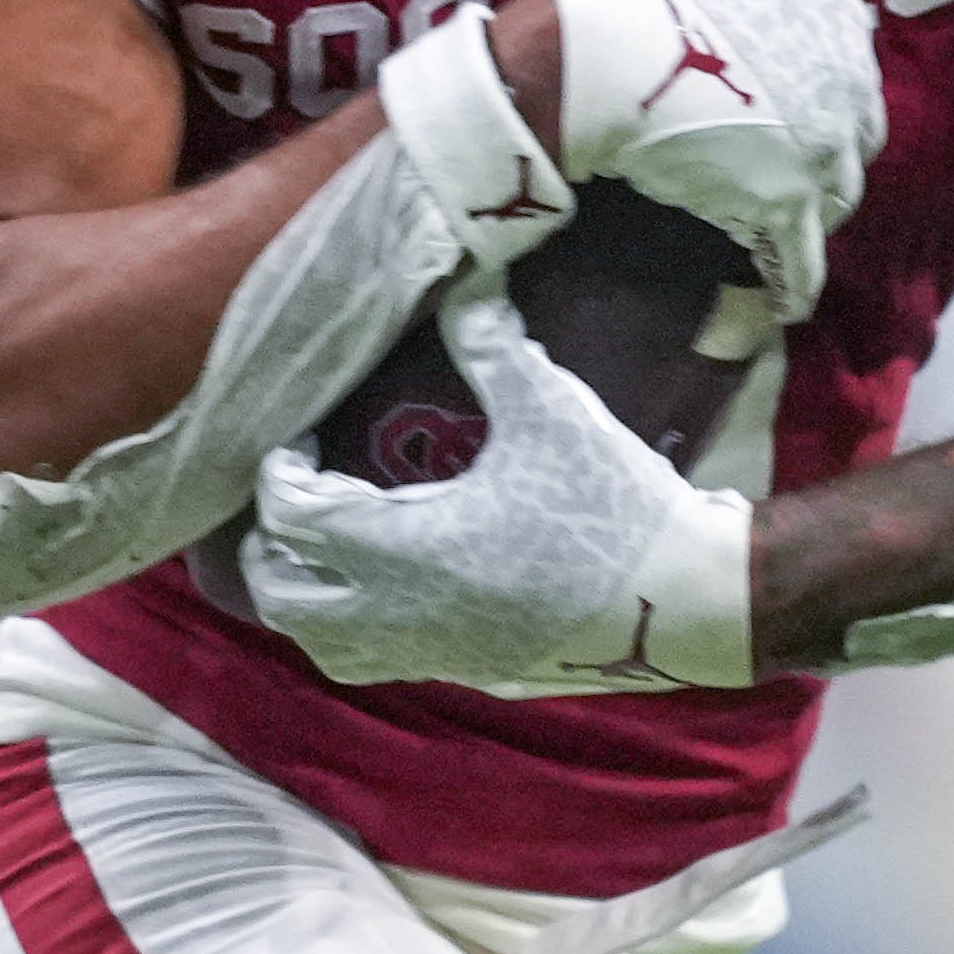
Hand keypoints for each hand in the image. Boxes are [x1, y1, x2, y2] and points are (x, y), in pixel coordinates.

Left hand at [242, 292, 761, 692]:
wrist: (682, 602)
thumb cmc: (612, 506)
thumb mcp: (549, 409)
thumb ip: (492, 345)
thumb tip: (466, 281)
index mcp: (401, 548)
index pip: (289, 515)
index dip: (280, 470)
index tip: (304, 439)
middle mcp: (398, 612)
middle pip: (279, 593)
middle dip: (271, 542)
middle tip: (304, 492)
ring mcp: (429, 652)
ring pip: (318, 642)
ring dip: (304, 594)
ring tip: (329, 545)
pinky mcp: (464, 672)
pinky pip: (371, 662)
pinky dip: (351, 626)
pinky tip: (387, 585)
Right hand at [538, 0, 883, 315]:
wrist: (616, 57)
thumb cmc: (654, 14)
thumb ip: (767, 14)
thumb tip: (762, 30)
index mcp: (833, 22)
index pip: (852, 78)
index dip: (826, 108)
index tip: (799, 123)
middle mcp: (846, 84)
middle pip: (855, 143)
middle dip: (825, 162)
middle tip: (783, 178)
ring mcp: (823, 147)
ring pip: (835, 200)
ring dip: (808, 218)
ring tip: (775, 236)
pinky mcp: (789, 202)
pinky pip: (803, 261)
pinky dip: (794, 285)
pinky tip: (785, 304)